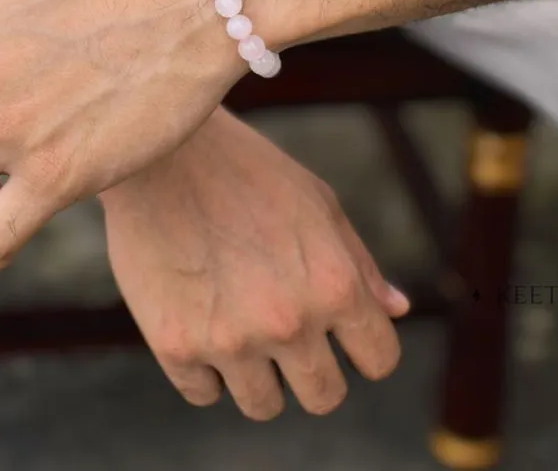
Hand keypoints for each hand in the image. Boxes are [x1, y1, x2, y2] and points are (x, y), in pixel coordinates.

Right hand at [102, 109, 409, 419]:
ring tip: (239, 321)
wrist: (159, 151)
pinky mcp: (174, 347)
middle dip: (314, 369)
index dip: (364, 346)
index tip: (342, 333)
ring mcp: (230, 340)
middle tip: (285, 331)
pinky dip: (206, 367)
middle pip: (324, 396)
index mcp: (334, 285)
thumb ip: (359, 264)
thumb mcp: (318, 204)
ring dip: (259, 373)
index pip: (379, 360)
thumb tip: (397, 311)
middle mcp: (289, 321)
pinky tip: (201, 318)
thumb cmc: (248, 171)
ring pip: (264, 406)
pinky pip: (205, 392)